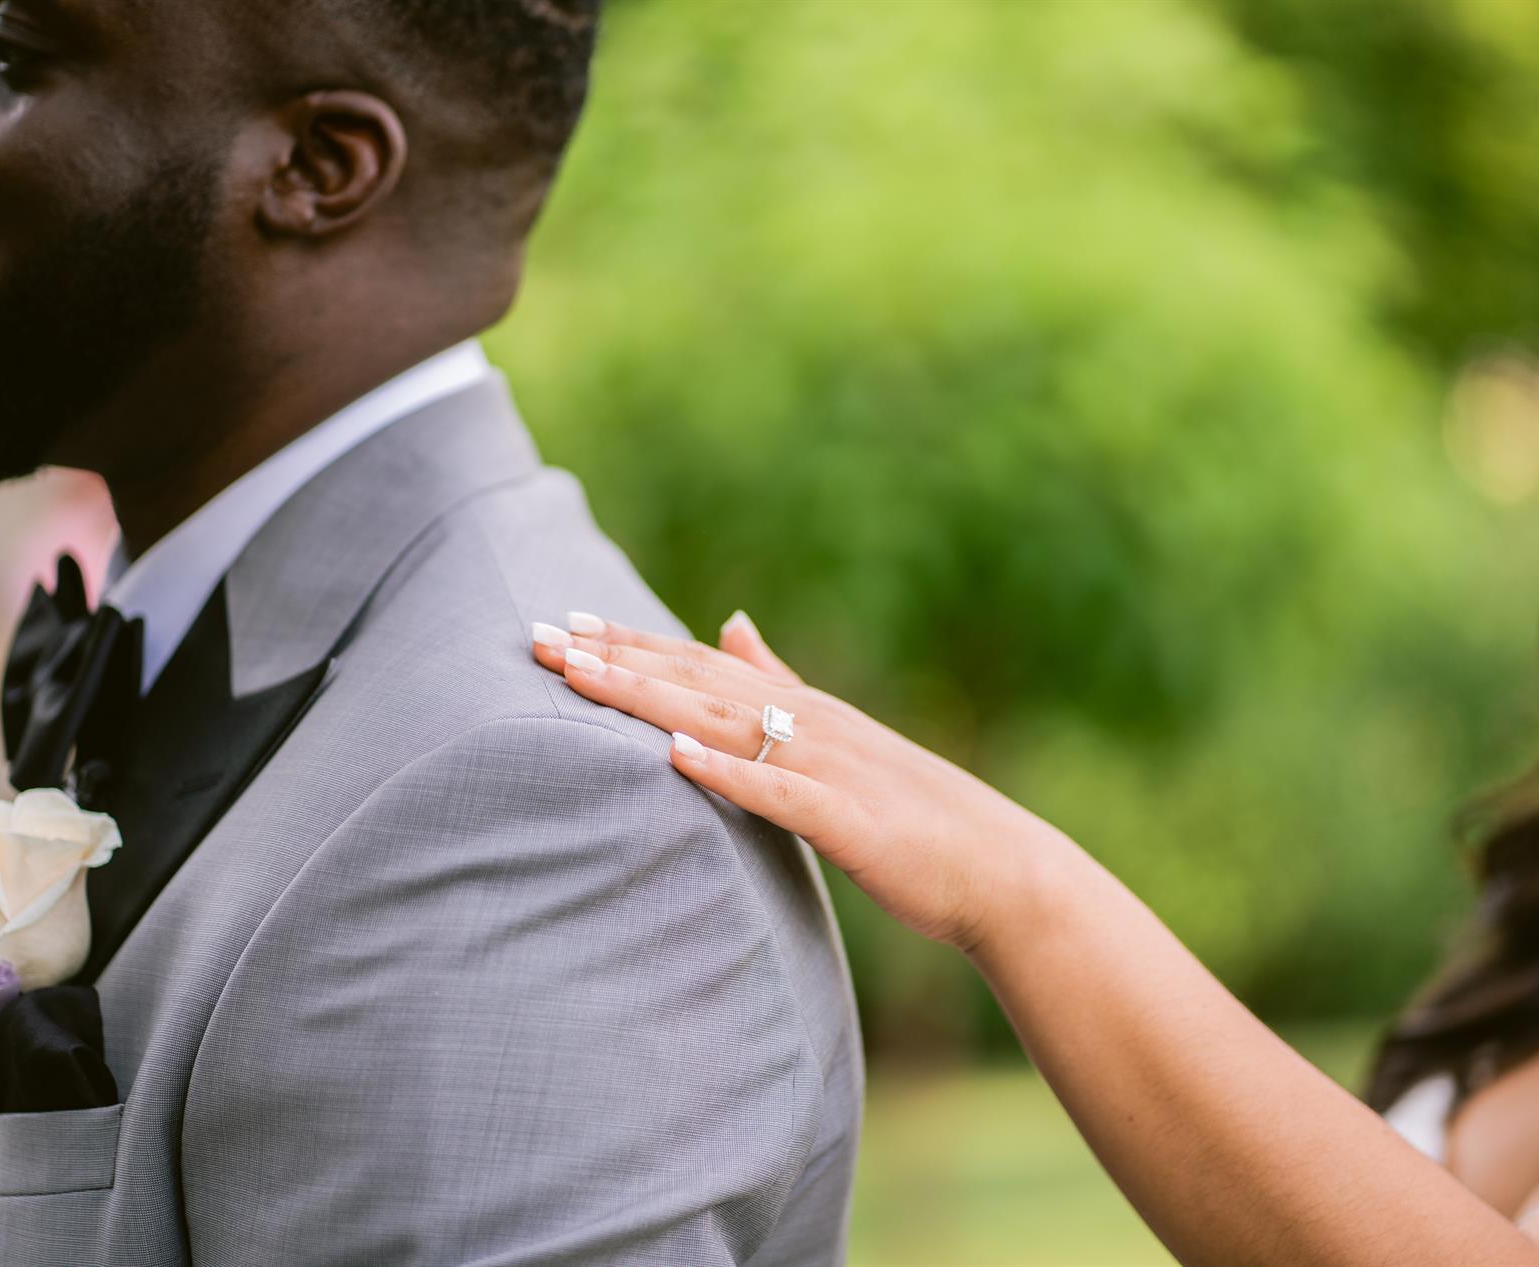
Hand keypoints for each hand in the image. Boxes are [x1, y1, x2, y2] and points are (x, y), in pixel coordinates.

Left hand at [530, 612, 1073, 951]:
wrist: (1001, 868)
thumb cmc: (914, 815)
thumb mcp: (838, 737)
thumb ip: (781, 680)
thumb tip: (733, 621)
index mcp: (803, 709)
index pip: (701, 666)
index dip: (631, 643)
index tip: (563, 622)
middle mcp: (810, 723)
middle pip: (696, 682)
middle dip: (615, 659)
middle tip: (538, 638)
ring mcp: (830, 768)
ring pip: (723, 723)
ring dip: (648, 698)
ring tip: (580, 677)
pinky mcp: (849, 821)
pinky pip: (777, 792)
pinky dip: (725, 773)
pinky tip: (673, 756)